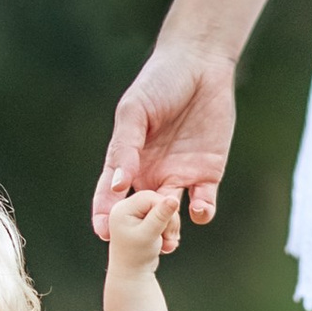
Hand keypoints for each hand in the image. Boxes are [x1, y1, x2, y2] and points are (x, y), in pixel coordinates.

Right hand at [94, 35, 236, 233]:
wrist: (200, 65)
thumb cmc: (159, 83)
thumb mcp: (134, 112)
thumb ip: (125, 147)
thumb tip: (116, 184)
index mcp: (127, 160)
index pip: (111, 194)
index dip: (105, 214)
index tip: (103, 233)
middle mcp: (151, 173)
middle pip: (142, 213)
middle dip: (141, 233)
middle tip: (142, 245)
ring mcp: (180, 175)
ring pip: (171, 215)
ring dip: (170, 230)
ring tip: (170, 241)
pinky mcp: (208, 172)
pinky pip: (203, 201)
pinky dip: (201, 211)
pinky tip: (198, 209)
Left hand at [102, 182, 184, 290]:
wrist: (132, 276)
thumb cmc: (136, 257)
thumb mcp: (149, 235)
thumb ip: (161, 216)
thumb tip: (174, 199)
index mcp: (123, 208)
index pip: (150, 197)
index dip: (164, 210)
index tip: (166, 228)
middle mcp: (127, 207)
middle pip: (158, 201)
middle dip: (169, 220)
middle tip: (170, 238)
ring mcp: (136, 214)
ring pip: (164, 210)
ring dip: (171, 227)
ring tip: (168, 244)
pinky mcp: (145, 220)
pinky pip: (164, 218)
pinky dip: (169, 230)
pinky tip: (167, 244)